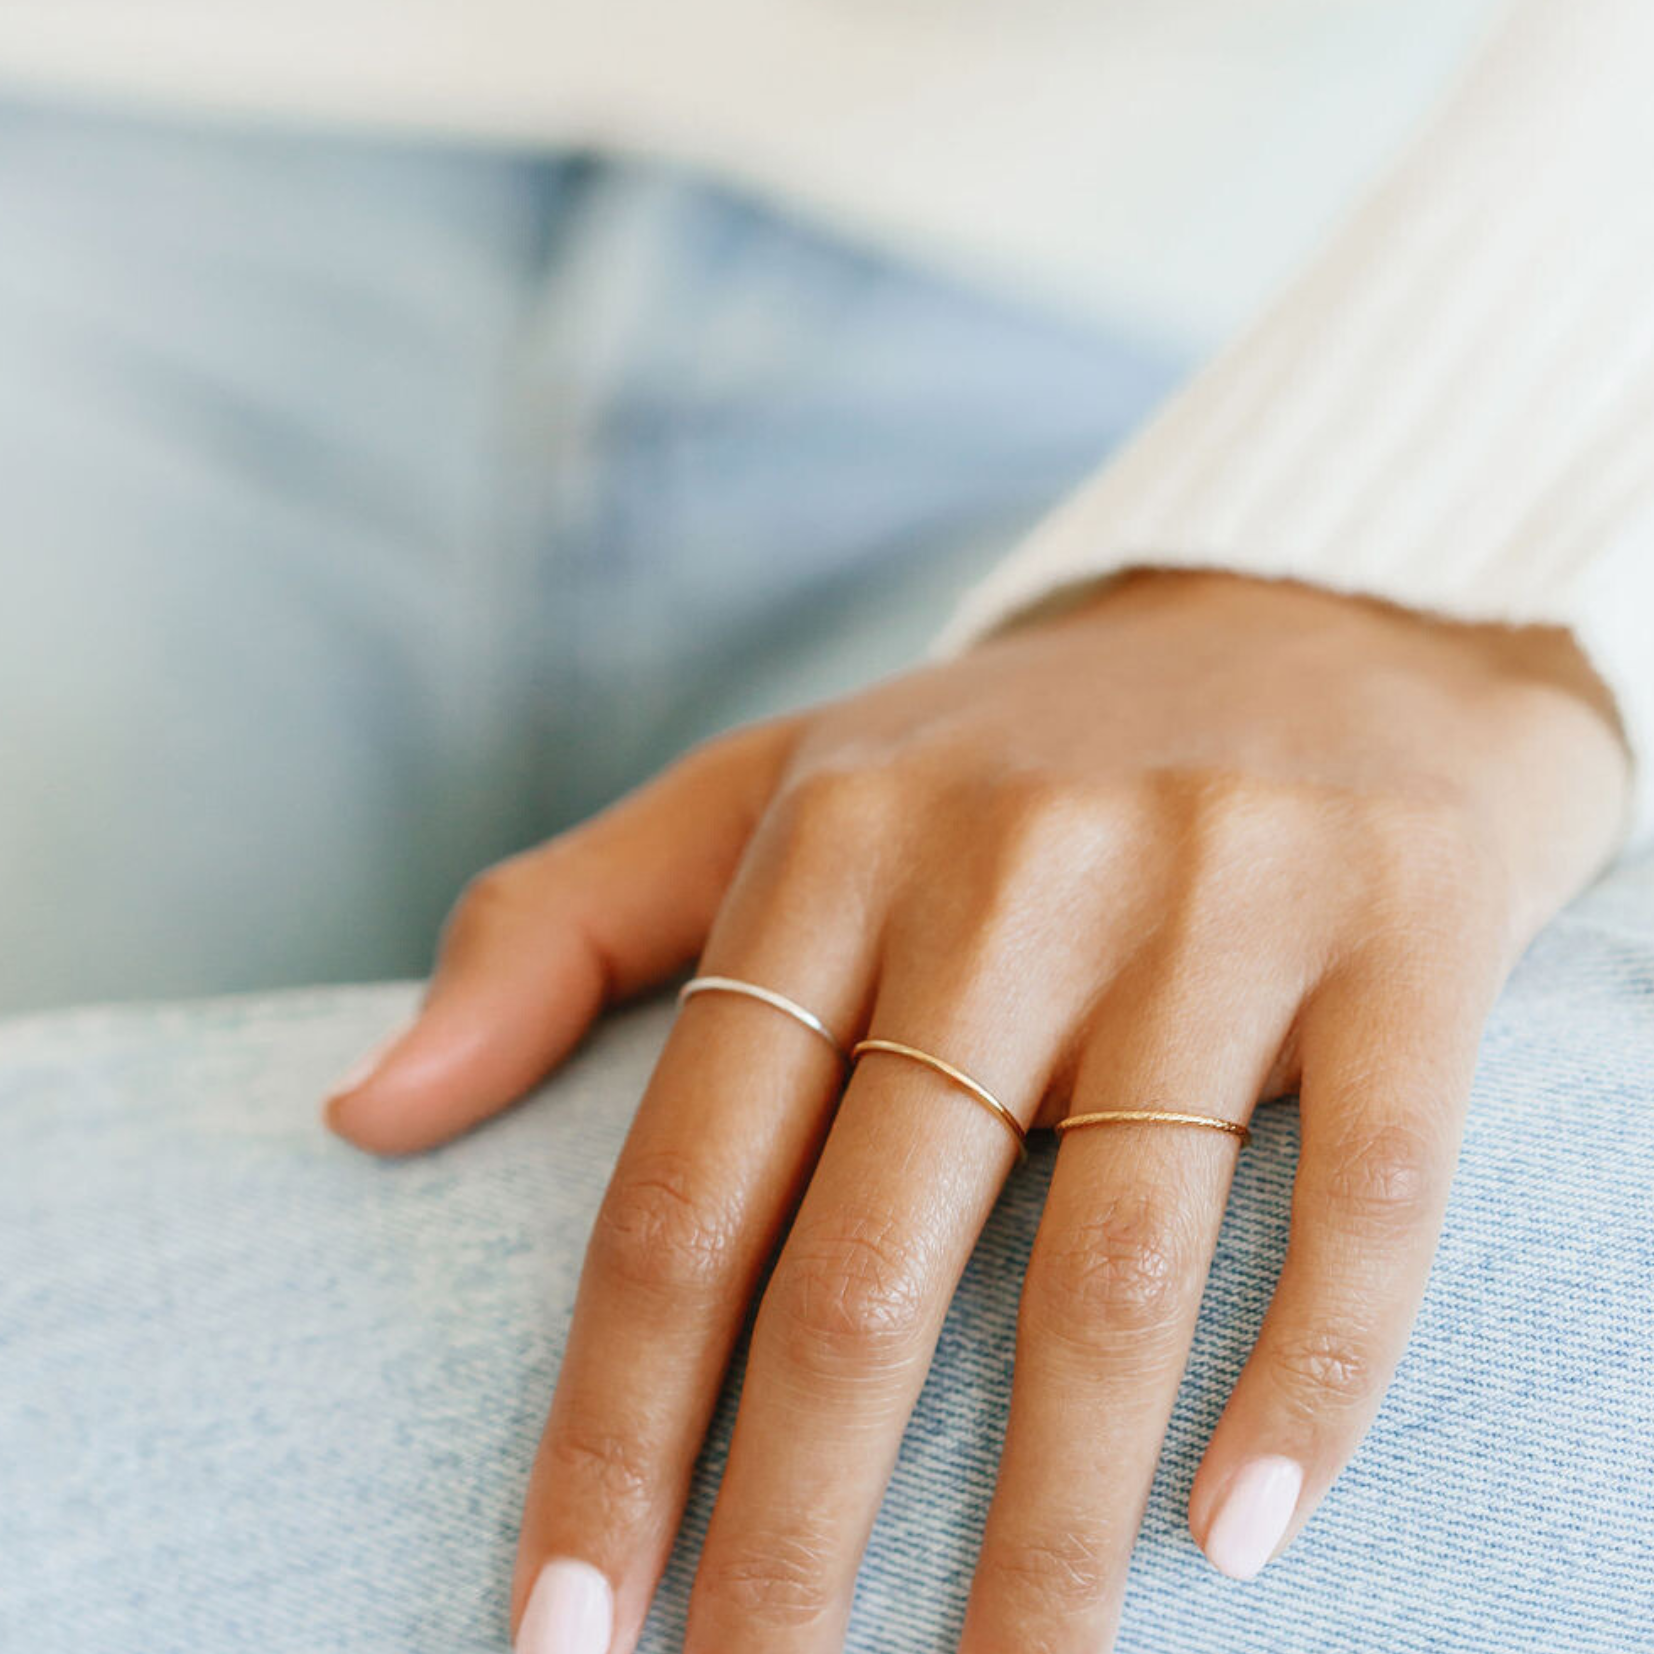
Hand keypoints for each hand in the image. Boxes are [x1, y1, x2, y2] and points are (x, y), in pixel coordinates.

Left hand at [326, 570, 1627, 1651]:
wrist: (1318, 620)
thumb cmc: (1010, 753)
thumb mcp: (769, 791)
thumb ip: (559, 931)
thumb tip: (357, 1114)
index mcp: (827, 850)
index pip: (683, 1186)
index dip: (611, 1425)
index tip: (565, 1627)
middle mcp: (1008, 871)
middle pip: (868, 1264)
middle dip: (792, 1531)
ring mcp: (1211, 896)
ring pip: (1103, 1267)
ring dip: (1041, 1531)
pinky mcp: (1396, 928)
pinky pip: (1359, 1192)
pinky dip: (1301, 1380)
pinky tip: (1238, 1541)